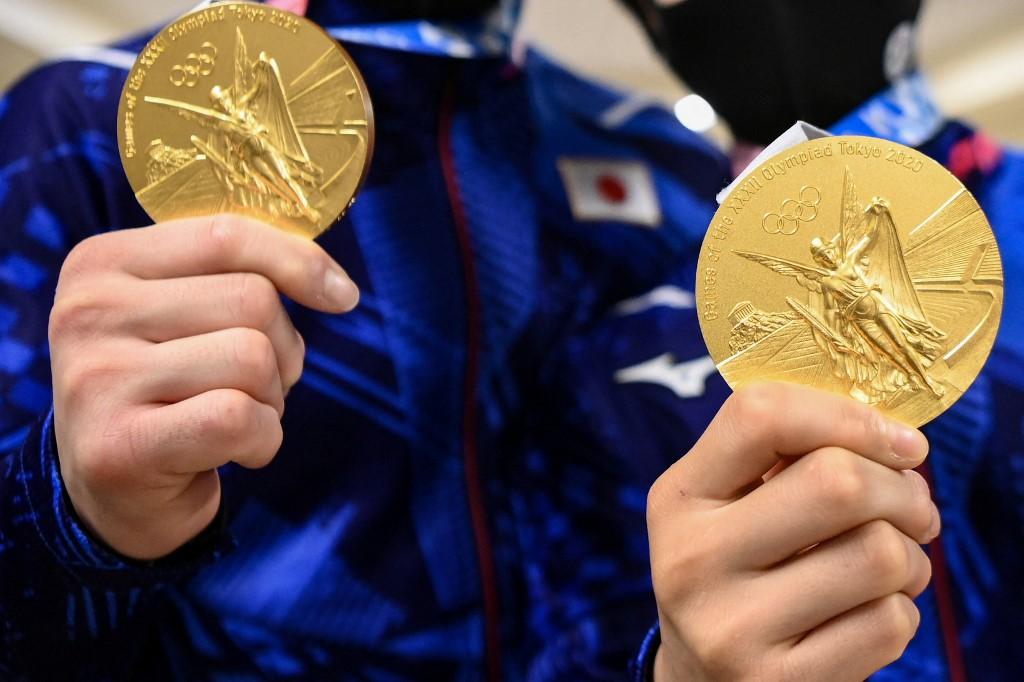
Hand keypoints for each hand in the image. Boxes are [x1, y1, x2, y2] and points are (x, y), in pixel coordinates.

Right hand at [49, 215, 357, 559]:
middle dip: (283, 349)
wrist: (122, 496)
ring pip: (253, 358)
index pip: (227, 236)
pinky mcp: (118, 446)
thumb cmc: (174, 390)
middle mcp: (86, 312)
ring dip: (271, 399)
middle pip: (252, 300)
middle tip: (252, 386)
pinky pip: (239, 418)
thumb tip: (339, 289)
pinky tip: (235, 452)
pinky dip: (263, 440)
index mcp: (103, 262)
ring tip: (235, 418)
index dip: (301, 262)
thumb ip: (244, 274)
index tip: (343, 296)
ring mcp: (96, 379)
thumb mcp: (191, 313)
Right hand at [647, 383, 937, 680]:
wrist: (700, 680)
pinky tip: (868, 612)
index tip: (897, 442)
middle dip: (902, 489)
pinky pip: (889, 622)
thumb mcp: (727, 506)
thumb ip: (783, 458)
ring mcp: (730, 627)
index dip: (847, 415)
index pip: (761, 415)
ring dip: (911, 556)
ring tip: (891, 565)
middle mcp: (692, 558)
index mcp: (679, 497)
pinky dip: (901, 610)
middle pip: (838, 482)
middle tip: (913, 505)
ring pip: (880, 554)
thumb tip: (890, 436)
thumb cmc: (737, 570)